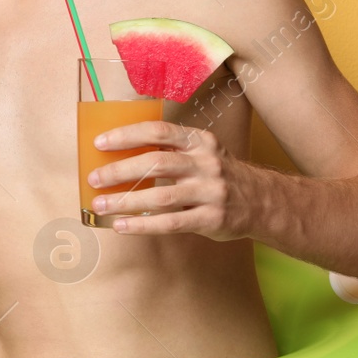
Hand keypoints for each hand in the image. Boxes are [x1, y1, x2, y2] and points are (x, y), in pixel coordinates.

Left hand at [85, 119, 256, 239]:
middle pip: (156, 163)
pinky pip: (171, 223)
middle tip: (94, 179)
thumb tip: (120, 154)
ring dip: (126, 201)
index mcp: (199, 141)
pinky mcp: (212, 218)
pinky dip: (143, 225)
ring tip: (101, 205)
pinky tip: (122, 226)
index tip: (100, 143)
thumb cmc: (219, 175)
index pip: (158, 131)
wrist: (263, 201)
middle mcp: (206, 163)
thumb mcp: (202, 153)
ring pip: (161, 196)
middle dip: (120, 170)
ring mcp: (210, 192)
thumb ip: (170, 149)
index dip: (127, 136)